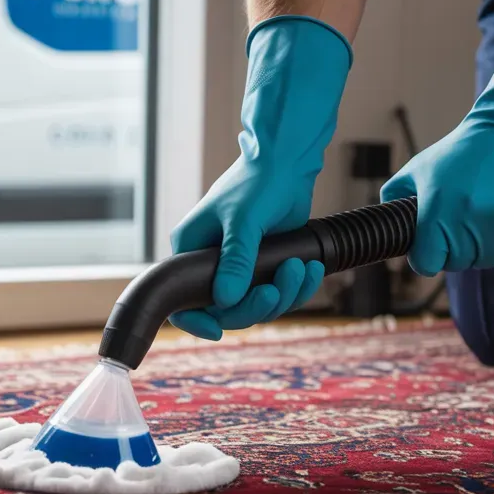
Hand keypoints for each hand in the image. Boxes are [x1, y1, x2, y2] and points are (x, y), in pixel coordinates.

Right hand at [169, 159, 325, 339]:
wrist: (287, 162)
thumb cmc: (258, 182)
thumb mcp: (244, 221)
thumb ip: (236, 261)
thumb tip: (225, 300)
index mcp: (192, 249)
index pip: (182, 299)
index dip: (196, 320)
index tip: (217, 331)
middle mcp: (212, 262)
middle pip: (227, 308)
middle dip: (255, 305)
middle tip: (276, 290)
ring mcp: (240, 265)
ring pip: (257, 303)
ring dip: (284, 293)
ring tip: (301, 267)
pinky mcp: (266, 264)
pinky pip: (279, 291)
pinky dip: (298, 286)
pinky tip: (311, 269)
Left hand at [381, 124, 493, 276]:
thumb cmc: (459, 152)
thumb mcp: (417, 168)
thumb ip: (393, 194)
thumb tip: (387, 218)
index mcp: (436, 212)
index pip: (426, 264)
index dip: (424, 257)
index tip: (429, 246)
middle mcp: (466, 223)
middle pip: (456, 263)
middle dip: (452, 252)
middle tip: (455, 229)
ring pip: (483, 260)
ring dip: (478, 249)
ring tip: (476, 225)